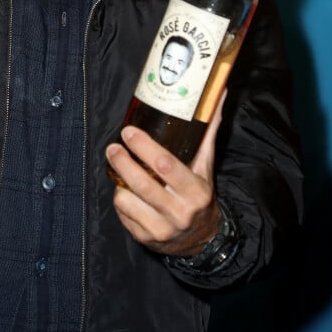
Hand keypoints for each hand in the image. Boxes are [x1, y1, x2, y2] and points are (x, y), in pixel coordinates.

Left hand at [106, 98, 223, 255]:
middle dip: (123, 162)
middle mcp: (180, 212)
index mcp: (196, 191)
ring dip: (118, 181)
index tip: (129, 131)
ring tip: (118, 167)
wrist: (202, 239)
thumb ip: (208, 131)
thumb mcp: (206, 166)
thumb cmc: (200, 193)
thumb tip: (218, 92)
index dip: (144, 147)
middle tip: (112, 147)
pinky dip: (120, 198)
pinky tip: (126, 190)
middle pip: (143, 184)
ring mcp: (162, 228)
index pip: (167, 166)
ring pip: (128, 199)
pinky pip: (122, 213)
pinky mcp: (145, 238)